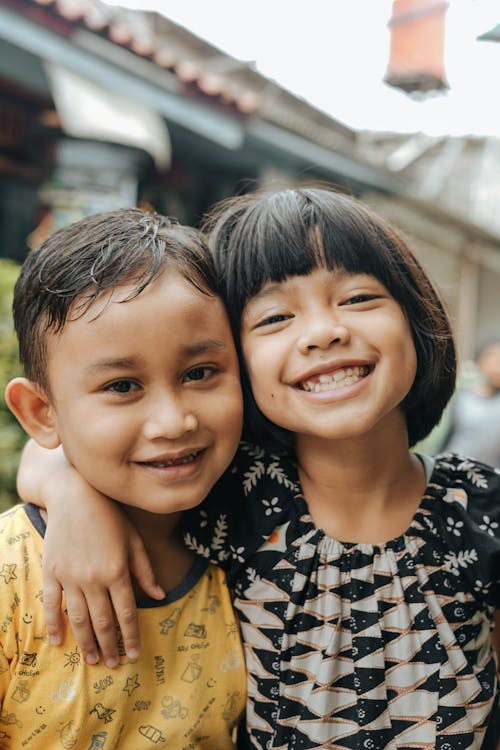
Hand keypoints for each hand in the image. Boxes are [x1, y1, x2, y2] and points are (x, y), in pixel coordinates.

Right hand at [38, 464, 164, 666]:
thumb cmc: (111, 516)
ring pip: (79, 618)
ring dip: (86, 642)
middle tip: (114, 663)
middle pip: (103, 621)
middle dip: (110, 645)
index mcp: (118, 570)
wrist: (75, 495)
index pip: (127, 613)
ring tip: (93, 659)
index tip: (134, 653)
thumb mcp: (134, 540)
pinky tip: (59, 641)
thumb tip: (160, 596)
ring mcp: (71, 576)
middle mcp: (94, 578)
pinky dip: (54, 624)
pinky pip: (52, 604)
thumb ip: (145, 570)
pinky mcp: (52, 572)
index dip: (131, 636)